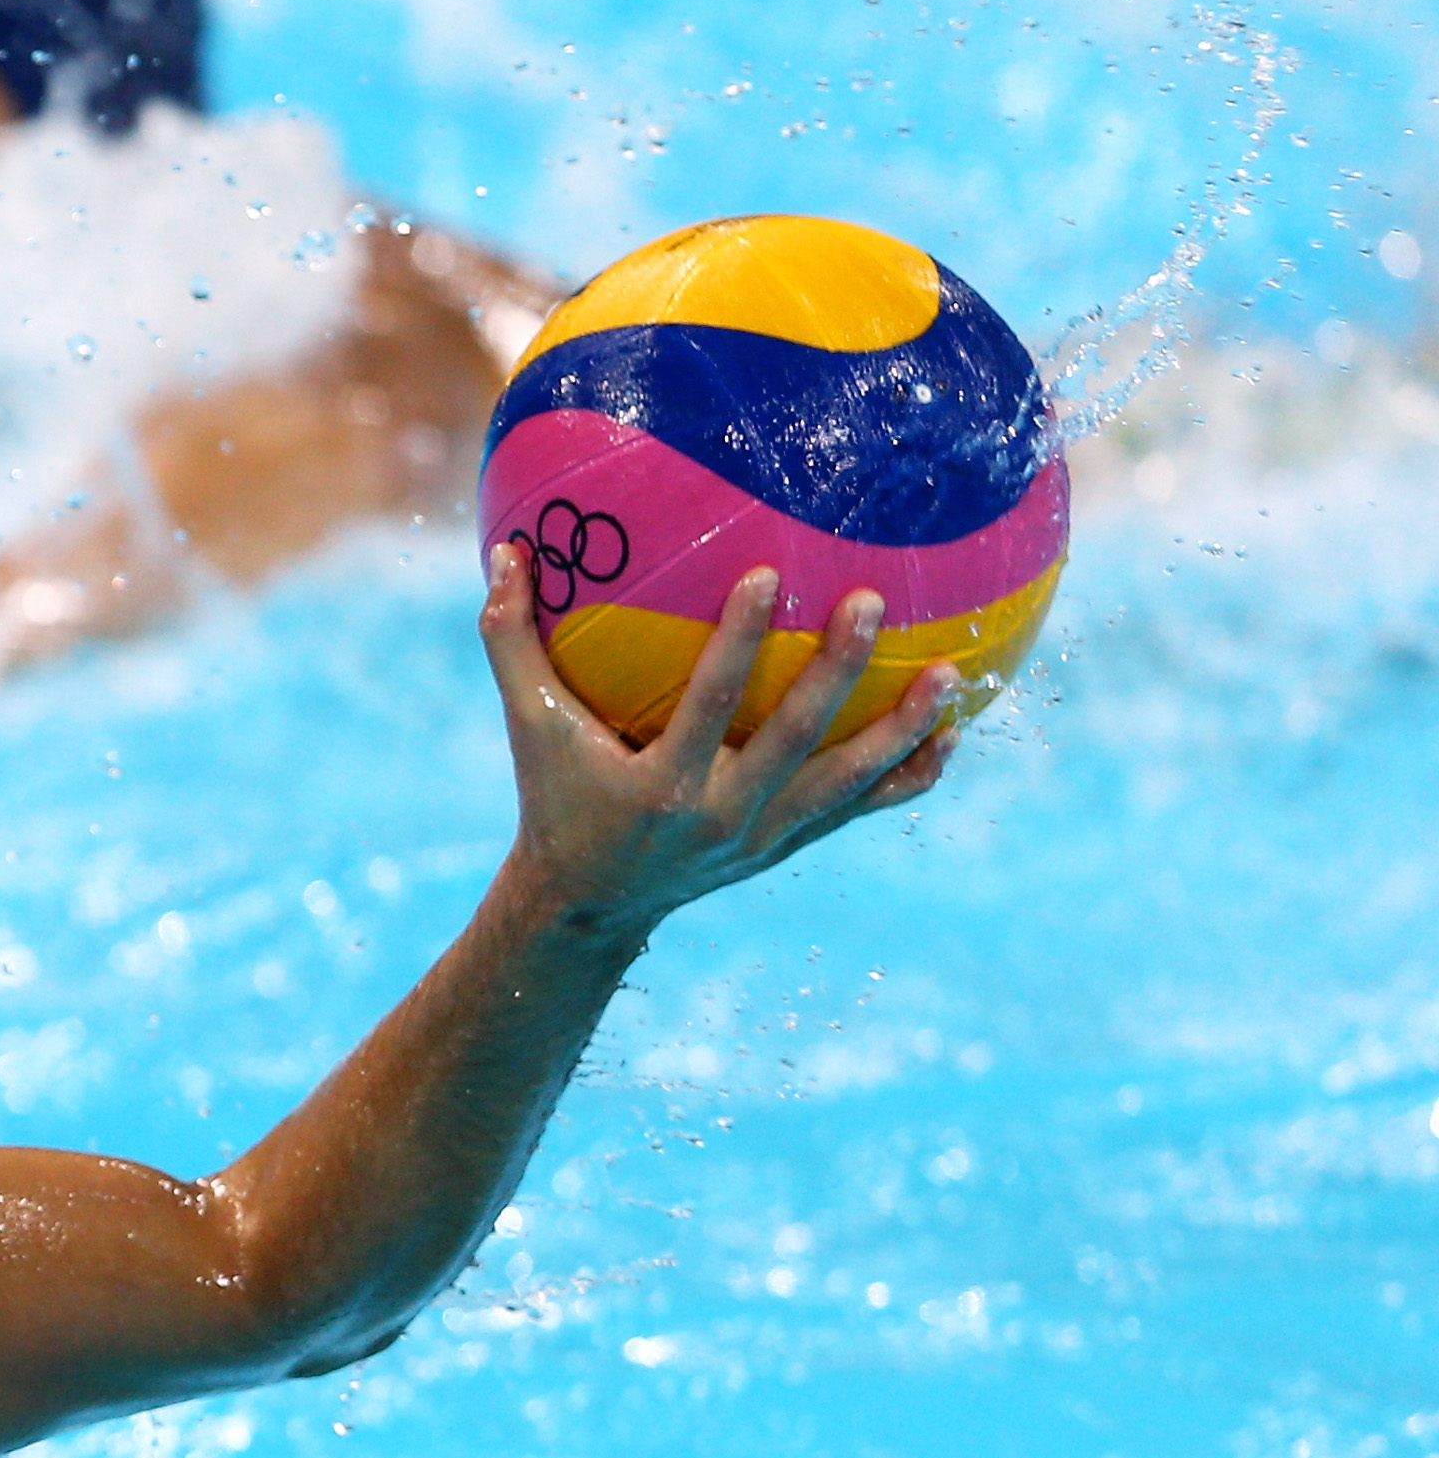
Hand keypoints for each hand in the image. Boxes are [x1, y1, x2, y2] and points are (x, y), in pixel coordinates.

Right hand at [484, 540, 957, 936]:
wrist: (588, 906)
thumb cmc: (555, 798)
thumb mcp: (529, 726)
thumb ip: (512, 642)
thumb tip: (505, 551)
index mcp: (659, 784)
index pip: (709, 704)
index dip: (741, 642)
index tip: (770, 575)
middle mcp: (719, 815)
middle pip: (793, 739)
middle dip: (834, 672)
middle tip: (870, 601)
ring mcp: (762, 836)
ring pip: (846, 780)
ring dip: (901, 729)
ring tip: (949, 673)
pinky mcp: (788, 844)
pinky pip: (861, 808)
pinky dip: (910, 775)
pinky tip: (951, 733)